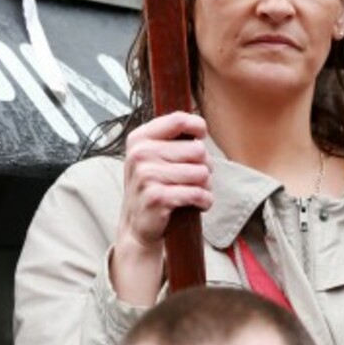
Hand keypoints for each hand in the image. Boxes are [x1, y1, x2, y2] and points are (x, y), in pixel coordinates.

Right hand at [110, 111, 212, 303]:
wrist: (137, 225)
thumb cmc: (153, 185)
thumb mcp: (154, 155)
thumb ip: (173, 138)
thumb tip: (201, 127)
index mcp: (140, 138)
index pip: (178, 120)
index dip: (198, 127)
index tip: (201, 137)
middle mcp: (140, 154)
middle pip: (197, 149)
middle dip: (205, 164)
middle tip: (196, 176)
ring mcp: (146, 175)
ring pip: (201, 172)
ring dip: (206, 184)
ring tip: (196, 190)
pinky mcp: (157, 197)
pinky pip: (196, 193)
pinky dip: (205, 200)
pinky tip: (199, 203)